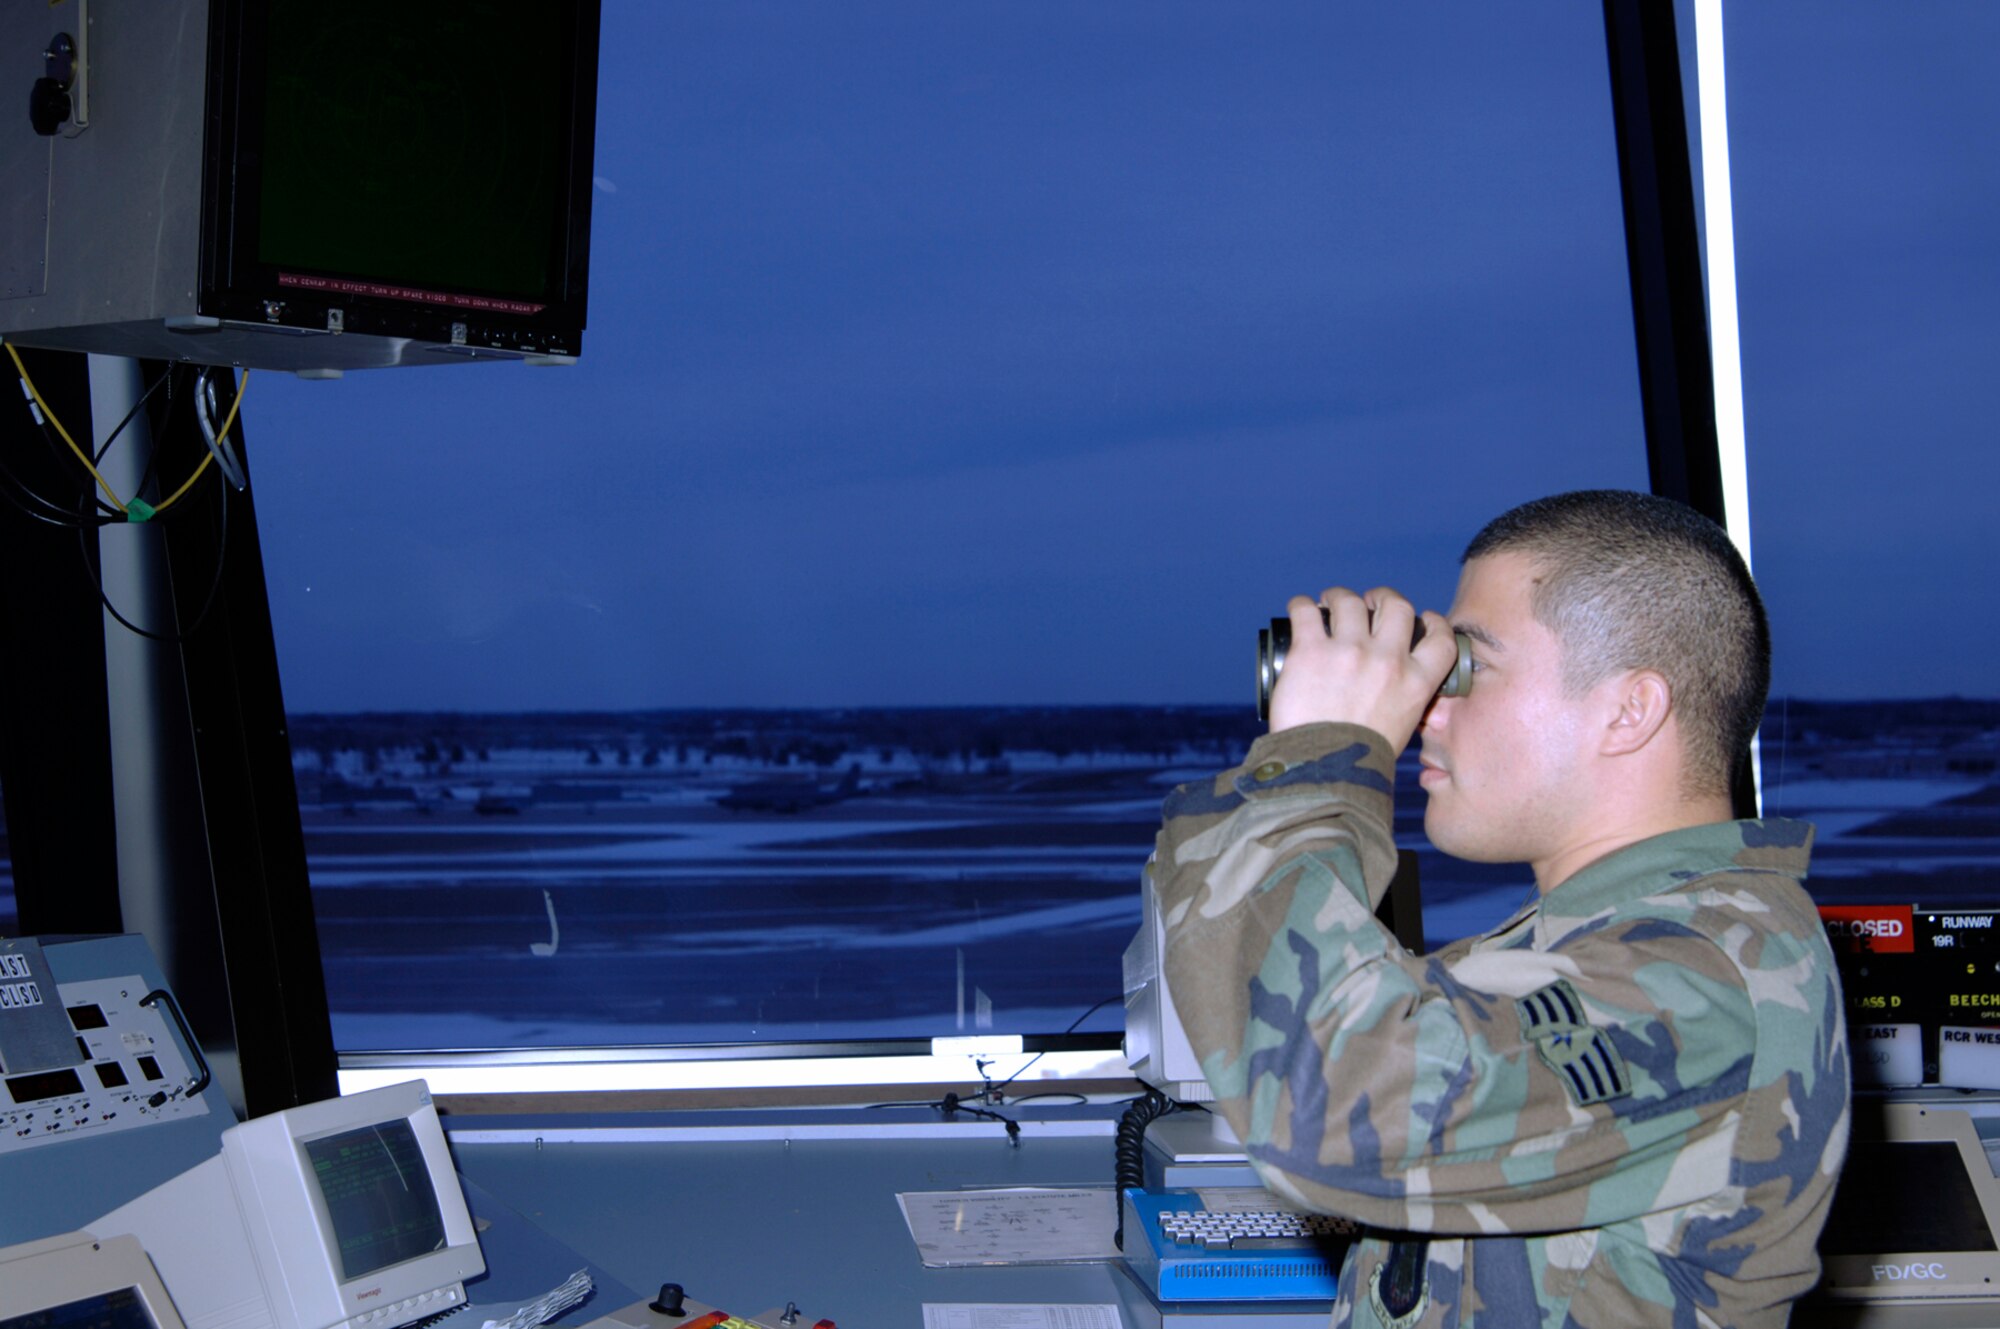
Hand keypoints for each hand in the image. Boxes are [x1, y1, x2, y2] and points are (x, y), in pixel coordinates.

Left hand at [1266, 585, 1458, 750]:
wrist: (1323, 770)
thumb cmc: (1359, 758)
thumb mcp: (1402, 727)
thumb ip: (1404, 700)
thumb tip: (1394, 689)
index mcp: (1416, 682)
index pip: (1442, 637)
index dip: (1434, 621)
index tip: (1424, 618)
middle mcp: (1388, 660)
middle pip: (1397, 606)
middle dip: (1383, 598)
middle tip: (1368, 603)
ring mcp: (1350, 652)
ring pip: (1351, 601)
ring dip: (1339, 597)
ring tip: (1328, 604)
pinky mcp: (1311, 651)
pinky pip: (1306, 610)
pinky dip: (1302, 604)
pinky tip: (1301, 608)